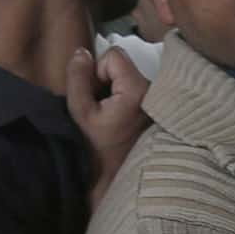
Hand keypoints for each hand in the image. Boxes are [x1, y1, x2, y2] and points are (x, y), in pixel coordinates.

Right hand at [66, 42, 152, 203]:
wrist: (116, 181)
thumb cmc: (96, 150)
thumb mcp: (80, 112)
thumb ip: (78, 78)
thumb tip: (81, 52)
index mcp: (138, 89)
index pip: (114, 54)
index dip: (97, 71)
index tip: (95, 97)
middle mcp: (153, 90)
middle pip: (122, 64)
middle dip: (105, 80)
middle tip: (100, 108)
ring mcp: (156, 99)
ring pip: (126, 76)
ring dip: (112, 89)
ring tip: (108, 115)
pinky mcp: (154, 108)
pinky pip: (133, 88)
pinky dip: (121, 97)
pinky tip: (117, 119)